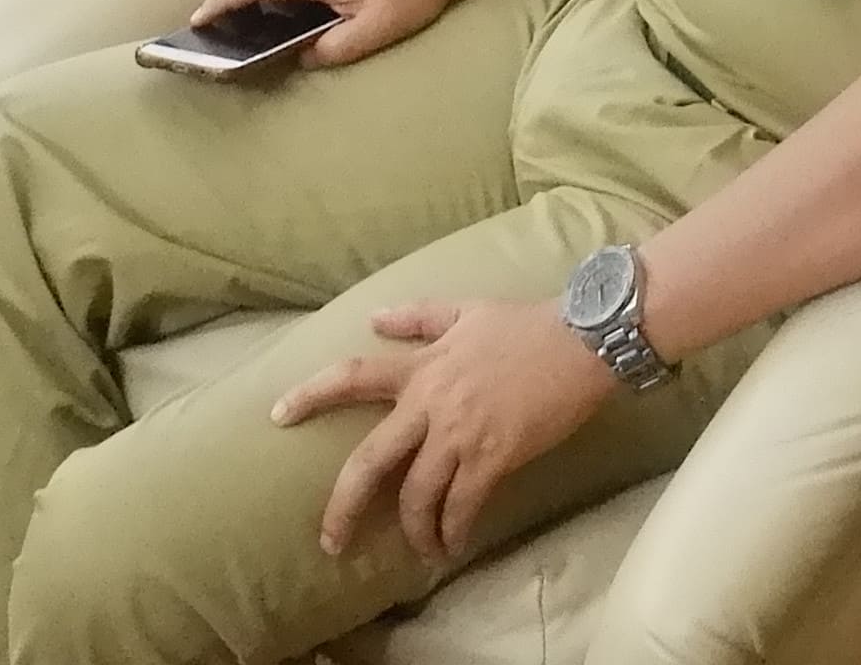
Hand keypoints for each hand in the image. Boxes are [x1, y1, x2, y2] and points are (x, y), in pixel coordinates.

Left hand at [282, 295, 616, 565]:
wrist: (582, 341)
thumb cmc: (527, 325)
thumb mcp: (466, 310)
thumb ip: (418, 317)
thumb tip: (373, 318)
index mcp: (421, 367)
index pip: (353, 376)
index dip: (311, 395)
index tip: (278, 416)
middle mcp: (430, 403)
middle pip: (371, 461)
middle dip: (344, 507)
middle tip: (332, 541)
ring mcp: (460, 434)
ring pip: (418, 496)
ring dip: (414, 531)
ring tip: (420, 549)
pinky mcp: (494, 457)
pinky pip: (462, 506)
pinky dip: (454, 531)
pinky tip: (455, 544)